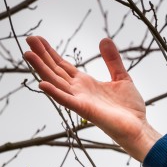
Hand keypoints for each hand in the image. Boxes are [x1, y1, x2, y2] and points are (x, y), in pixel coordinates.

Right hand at [23, 36, 160, 161]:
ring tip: (28, 54)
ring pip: (56, 82)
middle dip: (42, 55)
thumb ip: (112, 60)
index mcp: (85, 83)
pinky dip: (55, 93)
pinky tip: (42, 84)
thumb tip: (104, 39)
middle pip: (55, 70)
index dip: (50, 52)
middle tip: (29, 39)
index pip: (62, 65)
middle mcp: (78, 90)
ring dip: (41, 69)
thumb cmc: (129, 107)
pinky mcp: (85, 110)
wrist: (139, 127)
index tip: (37, 39)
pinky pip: (67, 101)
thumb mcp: (122, 77)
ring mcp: (80, 100)